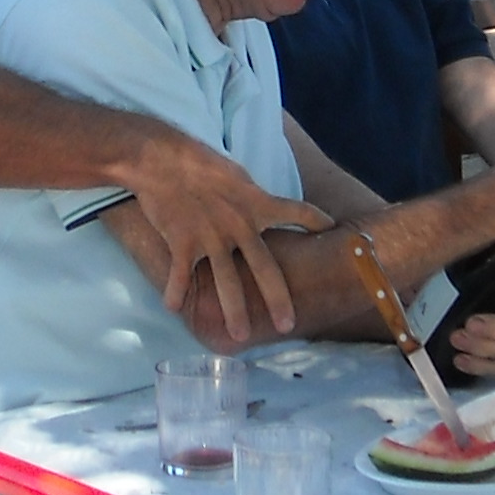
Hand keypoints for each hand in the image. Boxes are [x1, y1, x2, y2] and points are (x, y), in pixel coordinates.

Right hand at [112, 133, 322, 343]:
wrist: (159, 158)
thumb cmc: (197, 160)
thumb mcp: (235, 175)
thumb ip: (250, 196)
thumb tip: (260, 206)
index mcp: (255, 204)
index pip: (296, 211)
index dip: (317, 221)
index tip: (334, 231)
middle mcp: (239, 225)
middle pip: (264, 268)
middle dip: (277, 299)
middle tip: (288, 325)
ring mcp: (211, 237)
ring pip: (227, 282)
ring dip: (234, 311)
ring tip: (239, 336)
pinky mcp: (183, 242)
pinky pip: (182, 275)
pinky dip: (176, 293)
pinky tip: (174, 308)